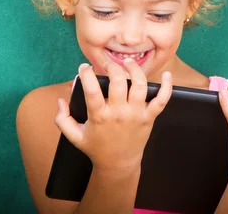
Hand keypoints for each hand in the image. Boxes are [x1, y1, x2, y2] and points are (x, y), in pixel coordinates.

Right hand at [55, 59, 172, 172]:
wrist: (118, 164)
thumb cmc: (96, 148)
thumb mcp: (74, 136)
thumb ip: (62, 119)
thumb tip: (60, 101)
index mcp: (99, 116)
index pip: (92, 91)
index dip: (87, 74)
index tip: (84, 67)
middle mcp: (119, 113)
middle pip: (119, 82)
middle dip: (113, 67)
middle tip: (108, 64)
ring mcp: (136, 114)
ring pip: (140, 86)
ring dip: (135, 70)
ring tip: (128, 62)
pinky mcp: (149, 117)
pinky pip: (162, 100)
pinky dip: (167, 87)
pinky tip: (167, 76)